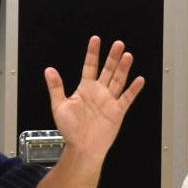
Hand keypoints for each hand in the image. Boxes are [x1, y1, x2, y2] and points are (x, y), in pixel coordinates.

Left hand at [44, 36, 144, 161]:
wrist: (81, 148)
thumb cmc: (70, 129)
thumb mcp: (59, 106)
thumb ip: (55, 87)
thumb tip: (48, 70)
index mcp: (85, 89)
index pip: (90, 66)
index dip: (93, 53)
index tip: (95, 40)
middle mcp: (99, 92)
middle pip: (108, 70)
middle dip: (112, 57)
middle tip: (118, 44)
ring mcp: (109, 101)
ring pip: (118, 81)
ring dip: (123, 69)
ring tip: (127, 55)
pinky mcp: (117, 112)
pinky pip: (127, 98)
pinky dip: (133, 89)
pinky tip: (138, 79)